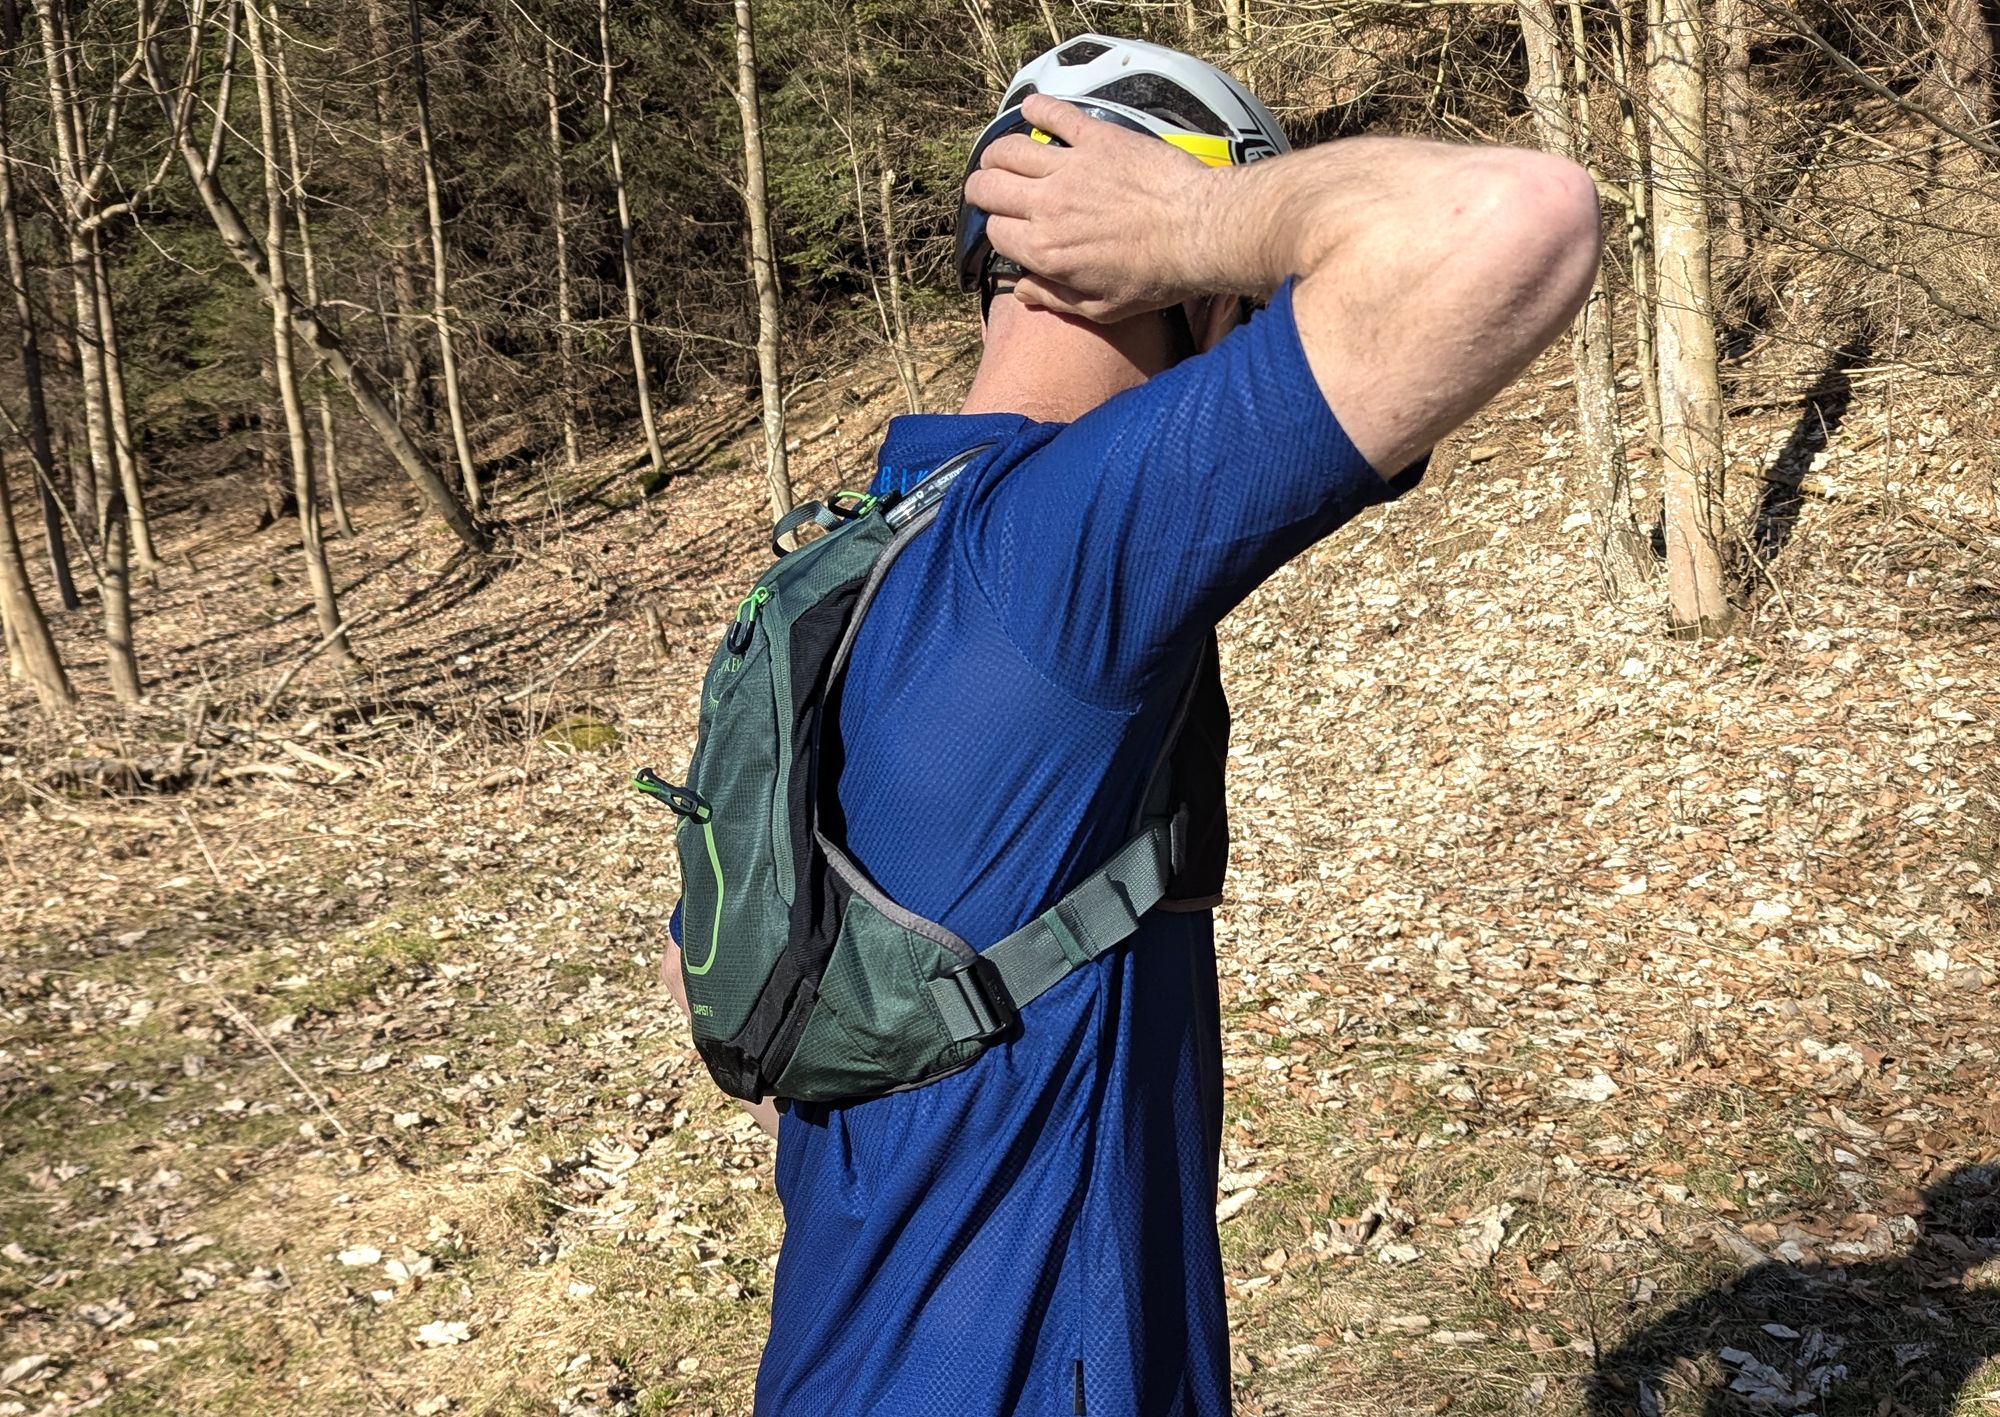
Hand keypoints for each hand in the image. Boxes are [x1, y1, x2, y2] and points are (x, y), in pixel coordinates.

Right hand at [965, 93, 1225, 322]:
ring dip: (997, 153)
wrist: (1199, 232)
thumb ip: (1056, 299)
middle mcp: (1047, 206)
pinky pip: (1055, 115)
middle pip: (988, 187)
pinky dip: (1038, 108)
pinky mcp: (1097, 139)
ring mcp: (1070, 167)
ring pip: (1010, 149)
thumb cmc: (1156, 277)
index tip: (1012, 231)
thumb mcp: (1102, 308)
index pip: (996, 233)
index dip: (999, 231)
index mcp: (1045, 250)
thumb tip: (1022, 291)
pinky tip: (1032, 108)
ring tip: (1000, 157)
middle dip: (981, 190)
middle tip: (988, 190)